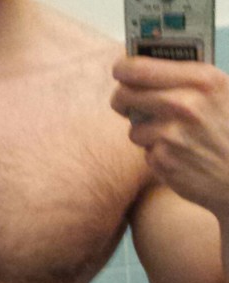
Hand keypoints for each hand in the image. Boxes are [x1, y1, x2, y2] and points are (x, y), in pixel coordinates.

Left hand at [111, 56, 228, 216]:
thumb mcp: (223, 92)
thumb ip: (188, 78)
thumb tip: (143, 67)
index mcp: (202, 79)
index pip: (139, 67)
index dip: (124, 68)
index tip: (120, 70)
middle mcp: (184, 104)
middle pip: (124, 96)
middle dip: (121, 99)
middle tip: (123, 102)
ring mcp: (171, 135)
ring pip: (134, 128)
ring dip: (146, 133)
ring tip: (174, 136)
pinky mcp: (163, 160)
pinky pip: (147, 153)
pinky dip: (159, 155)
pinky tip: (181, 155)